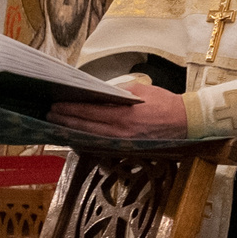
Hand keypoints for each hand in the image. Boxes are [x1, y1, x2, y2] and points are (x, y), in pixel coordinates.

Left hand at [48, 84, 188, 140]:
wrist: (186, 122)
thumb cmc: (166, 103)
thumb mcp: (140, 90)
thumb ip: (117, 92)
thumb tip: (98, 92)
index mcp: (124, 116)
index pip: (89, 112)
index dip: (70, 109)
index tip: (56, 105)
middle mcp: (121, 132)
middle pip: (86, 127)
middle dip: (66, 120)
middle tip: (50, 115)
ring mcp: (124, 143)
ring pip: (91, 137)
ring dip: (73, 130)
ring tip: (58, 125)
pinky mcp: (127, 148)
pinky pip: (102, 143)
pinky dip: (87, 138)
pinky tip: (78, 134)